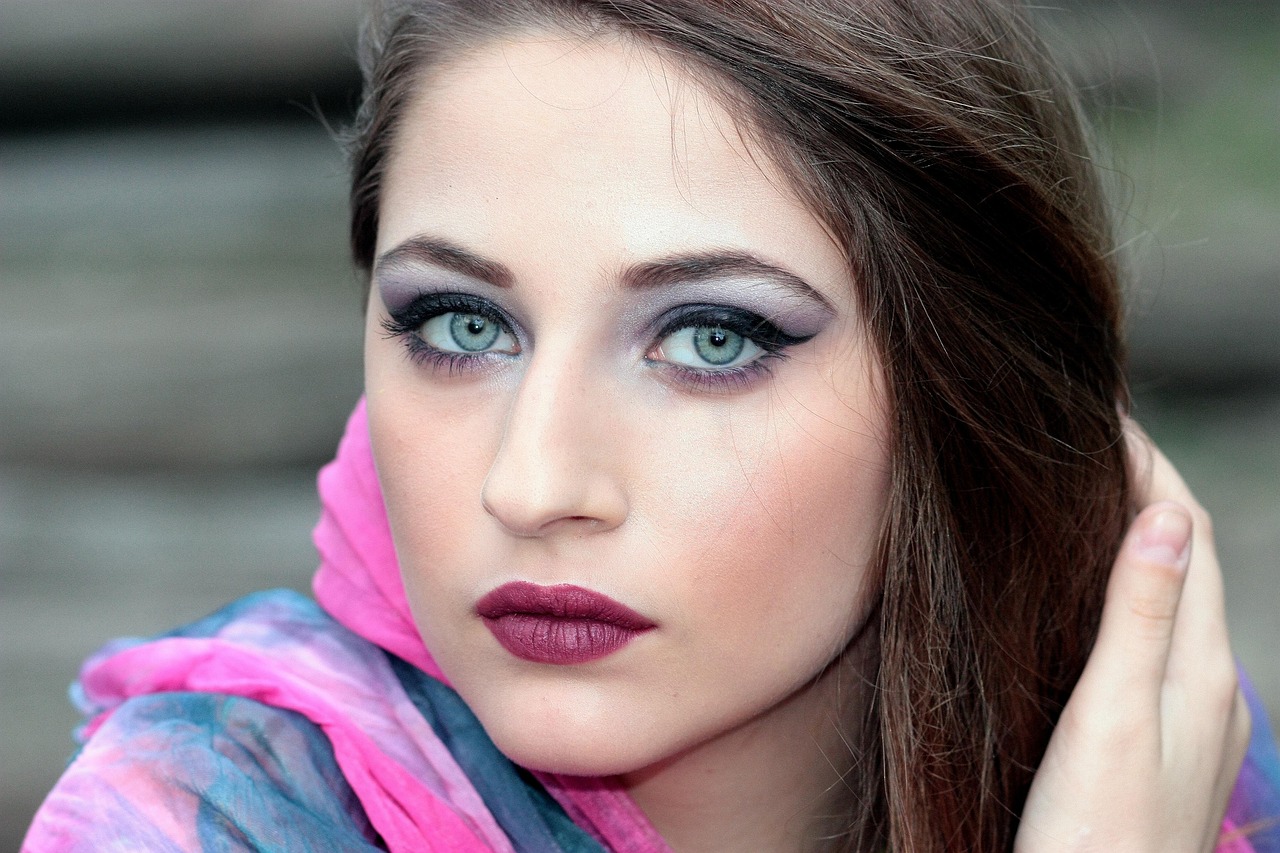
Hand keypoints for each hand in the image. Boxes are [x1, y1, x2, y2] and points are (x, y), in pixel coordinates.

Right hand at [1015, 420, 1250, 852]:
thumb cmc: (1094, 836)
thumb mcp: (1114, 719)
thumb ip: (1143, 618)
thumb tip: (1169, 515)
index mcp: (1202, 669)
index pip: (1187, 534)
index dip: (1149, 467)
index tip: (1098, 412)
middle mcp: (1210, 686)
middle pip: (1189, 558)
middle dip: (1147, 490)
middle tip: (1086, 438)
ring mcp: (1191, 718)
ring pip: (1175, 598)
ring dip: (1141, 537)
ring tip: (1086, 494)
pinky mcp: (1163, 742)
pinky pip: (1159, 638)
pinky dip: (1133, 590)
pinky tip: (1094, 596)